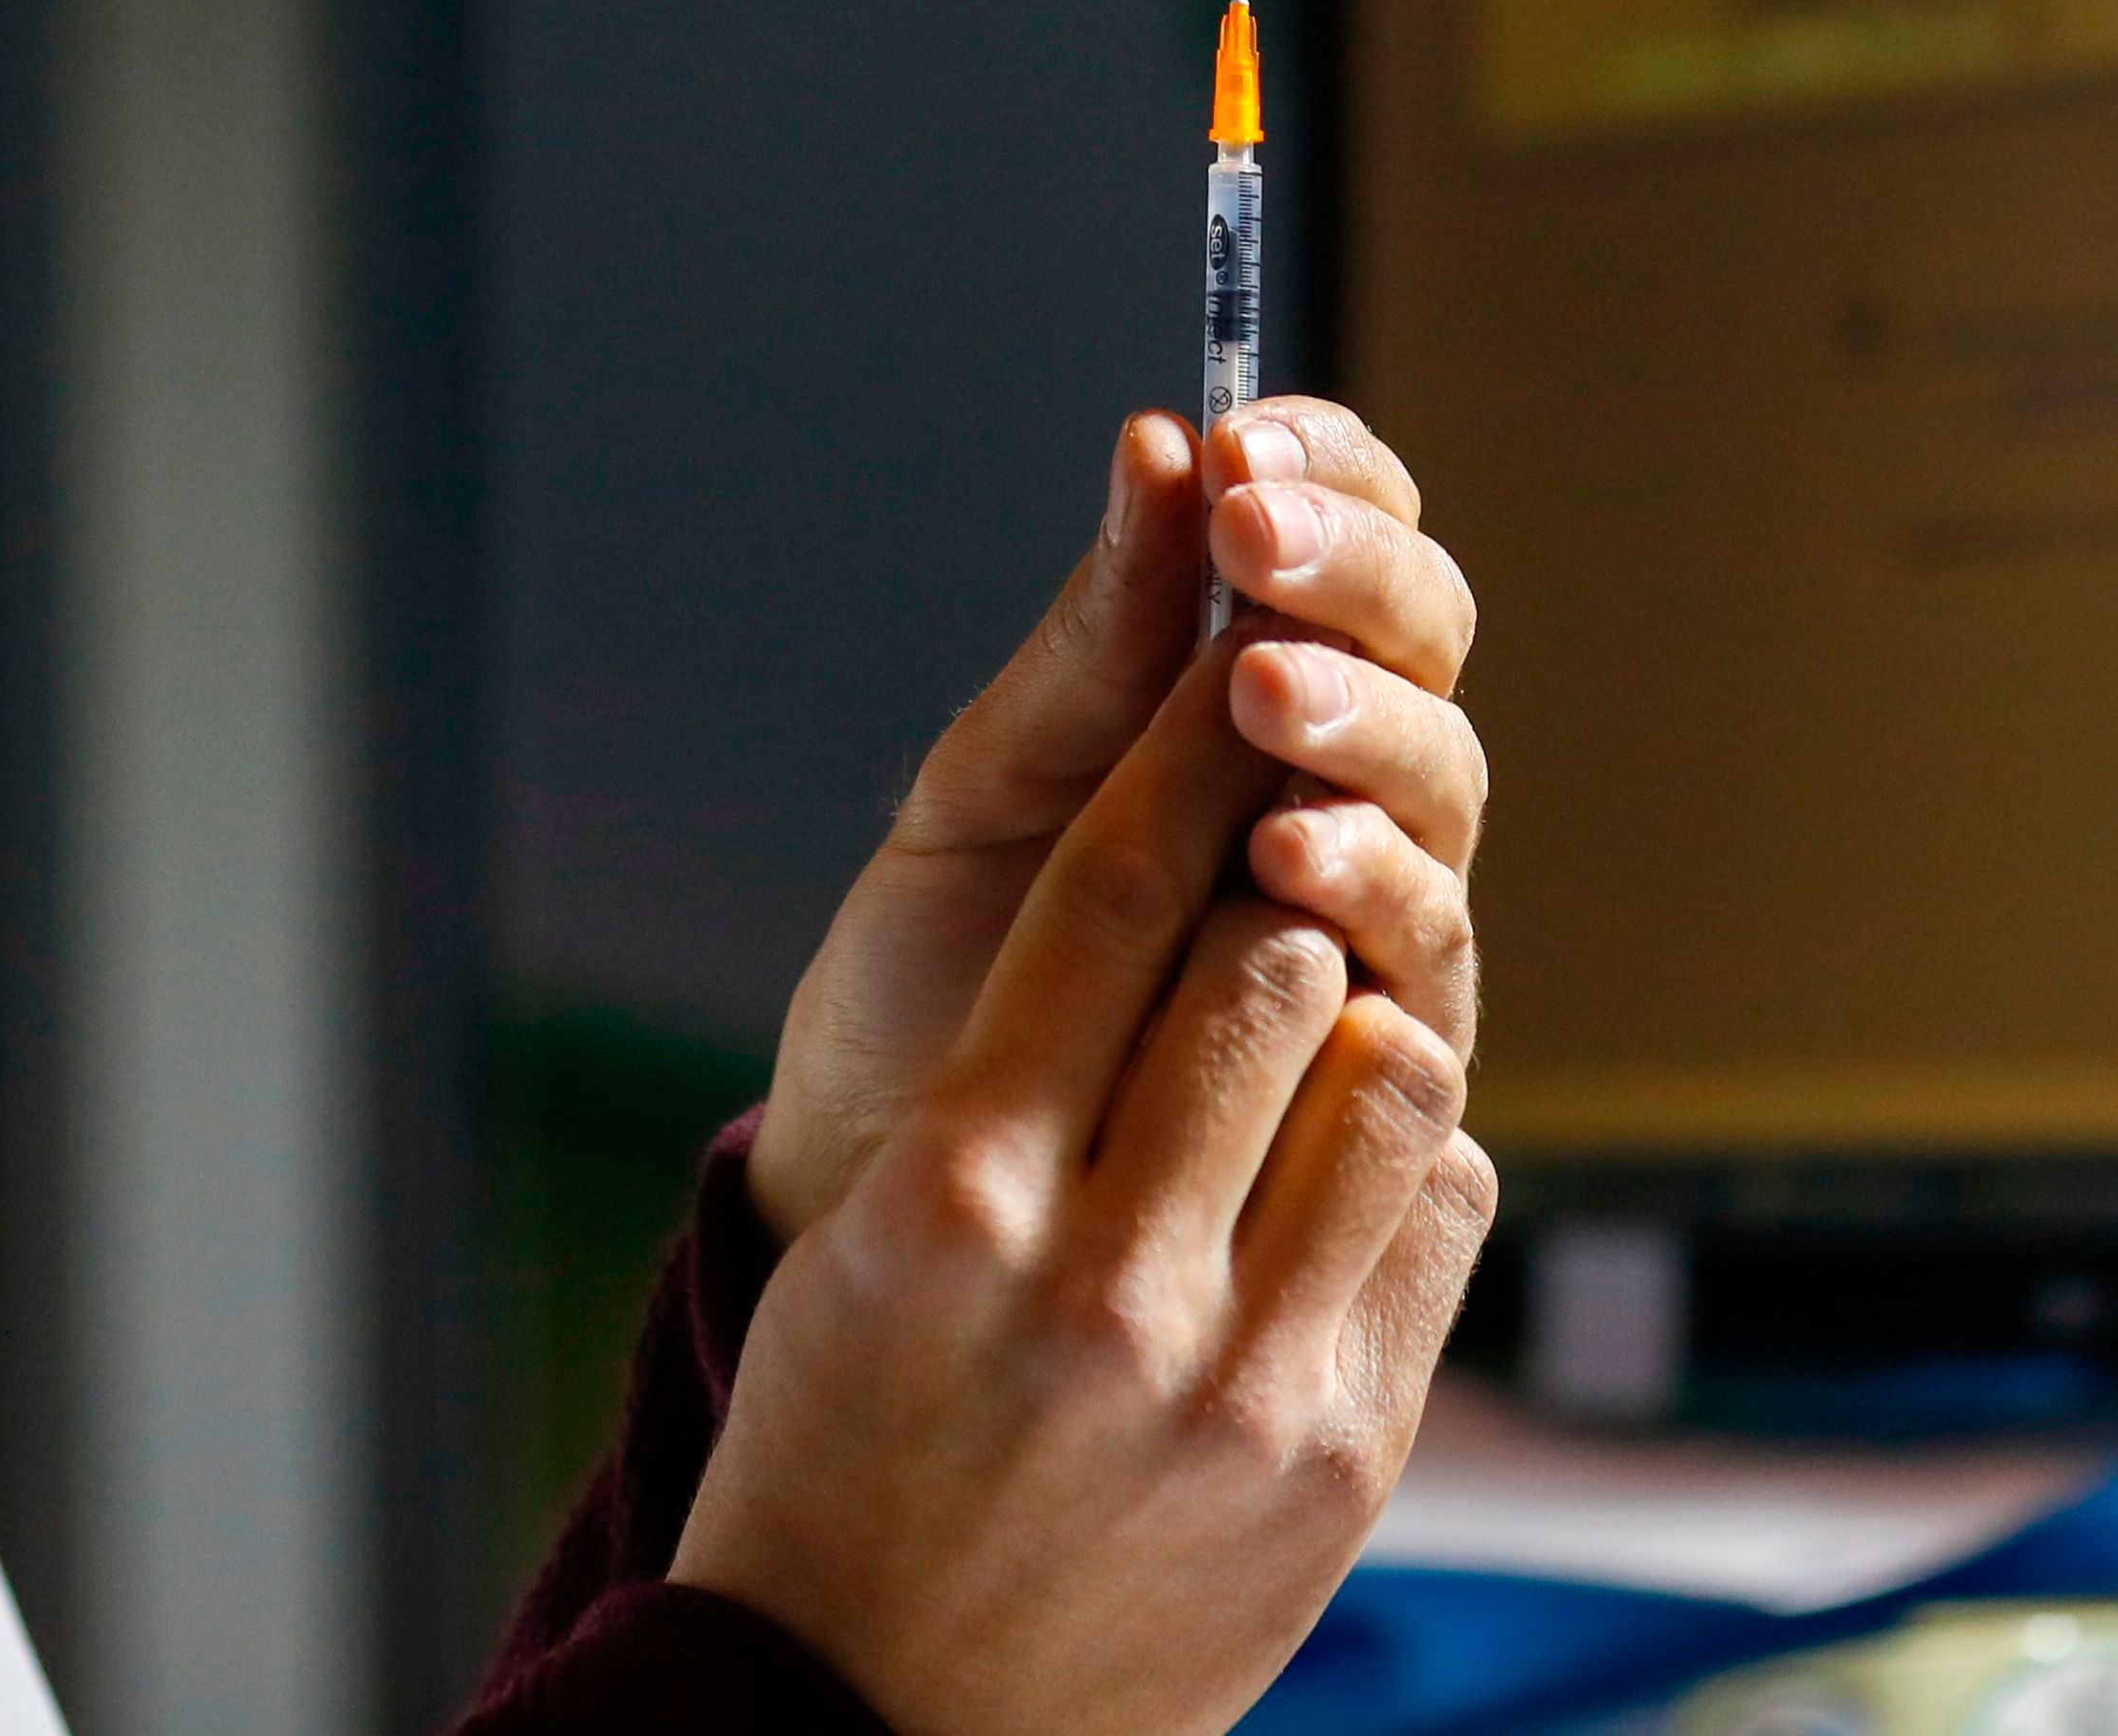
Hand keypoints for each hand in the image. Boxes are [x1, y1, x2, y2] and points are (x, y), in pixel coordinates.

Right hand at [670, 624, 1497, 1735]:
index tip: (1215, 647)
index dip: (1170, 751)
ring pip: (1386, 1070)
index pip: (1099, 903)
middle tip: (1287, 789)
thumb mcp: (868, 1252)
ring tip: (1321, 980)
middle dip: (1283, 856)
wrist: (865, 1712)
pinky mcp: (1342, 1455)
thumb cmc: (841, 1445)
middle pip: (1261, 959)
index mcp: (957, 1201)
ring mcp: (1242, 1374)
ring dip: (1364, 996)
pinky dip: (1407, 1146)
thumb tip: (1169, 918)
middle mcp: (1107, 1278)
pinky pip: (1436, 1217)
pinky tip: (1348, 1144)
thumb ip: (1003, 1090)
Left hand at [745, 399, 1482, 1245]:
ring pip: (1439, 788)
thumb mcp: (990, 781)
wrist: (886, 1167)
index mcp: (1249, 703)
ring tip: (1260, 690)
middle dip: (1348, 577)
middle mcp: (1338, 798)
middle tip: (1256, 537)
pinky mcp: (1374, 1061)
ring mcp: (1369, 924)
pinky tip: (1284, 850)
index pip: (1353, 542)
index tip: (1245, 432)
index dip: (1330, 473)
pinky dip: (1362, 883)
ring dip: (1359, 720)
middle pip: (1425, 647)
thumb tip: (1165, 441)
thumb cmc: (935, 970)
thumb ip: (1094, 639)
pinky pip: (1417, 953)